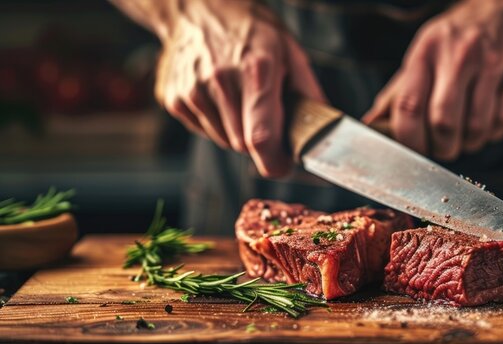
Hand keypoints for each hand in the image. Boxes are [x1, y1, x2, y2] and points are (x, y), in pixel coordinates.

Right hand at [153, 0, 323, 177]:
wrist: (199, 7)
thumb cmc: (252, 30)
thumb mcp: (291, 52)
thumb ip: (309, 95)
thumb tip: (324, 134)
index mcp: (256, 72)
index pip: (262, 138)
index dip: (276, 162)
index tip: (285, 164)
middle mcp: (220, 83)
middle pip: (244, 146)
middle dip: (261, 144)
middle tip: (268, 119)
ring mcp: (192, 92)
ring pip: (224, 142)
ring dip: (238, 134)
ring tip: (242, 100)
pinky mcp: (173, 98)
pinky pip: (204, 131)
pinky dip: (217, 123)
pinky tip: (220, 97)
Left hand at [364, 0, 502, 160]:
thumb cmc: (462, 36)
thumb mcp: (426, 52)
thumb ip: (400, 90)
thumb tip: (373, 123)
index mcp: (427, 51)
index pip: (408, 106)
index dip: (409, 139)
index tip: (415, 149)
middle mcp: (458, 55)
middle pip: (443, 123)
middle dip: (443, 148)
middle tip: (444, 148)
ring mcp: (492, 62)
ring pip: (476, 126)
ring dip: (471, 142)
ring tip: (469, 135)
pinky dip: (495, 132)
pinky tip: (490, 123)